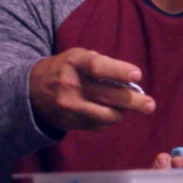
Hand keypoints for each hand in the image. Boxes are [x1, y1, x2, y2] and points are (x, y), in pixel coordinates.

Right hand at [29, 48, 154, 131]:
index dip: (119, 71)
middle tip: (150, 105)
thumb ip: (103, 65)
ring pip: (106, 116)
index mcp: (75, 63)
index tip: (137, 76)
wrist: (33, 90)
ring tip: (127, 109)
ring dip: (122, 113)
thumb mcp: (79, 57)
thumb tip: (132, 82)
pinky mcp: (71, 123)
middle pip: (108, 96)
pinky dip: (109, 121)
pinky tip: (110, 113)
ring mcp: (70, 107)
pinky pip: (99, 126)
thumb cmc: (65, 68)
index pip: (98, 67)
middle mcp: (71, 85)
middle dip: (133, 102)